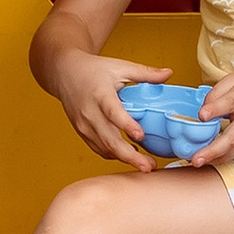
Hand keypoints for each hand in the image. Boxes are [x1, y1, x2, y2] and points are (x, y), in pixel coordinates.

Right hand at [52, 52, 157, 166]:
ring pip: (104, 148)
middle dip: (129, 156)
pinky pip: (99, 149)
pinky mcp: (83, 133)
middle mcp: (90, 113)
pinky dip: (114, 155)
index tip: (140, 135)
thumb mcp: (120, 66)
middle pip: (109, 139)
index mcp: (100, 94)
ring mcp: (84, 126)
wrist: (65, 74)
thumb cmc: (93, 70)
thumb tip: (169, 73)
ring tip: (146, 165)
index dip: (126, 125)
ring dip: (124, 158)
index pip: (112, 112)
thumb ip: (145, 73)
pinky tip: (130, 154)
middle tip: (149, 166)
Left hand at [190, 69, 233, 166]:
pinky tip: (209, 160)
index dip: (215, 110)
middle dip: (213, 150)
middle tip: (196, 158)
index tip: (202, 115)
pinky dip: (221, 158)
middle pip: (232, 137)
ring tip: (197, 162)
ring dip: (215, 159)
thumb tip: (202, 112)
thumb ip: (216, 93)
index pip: (229, 103)